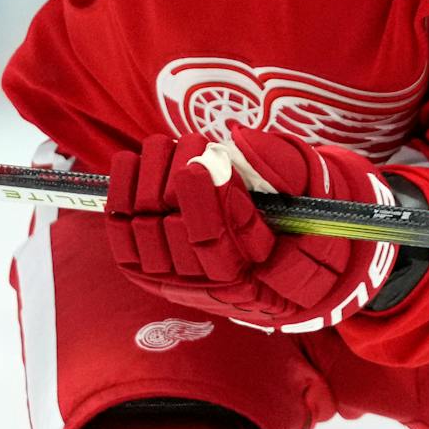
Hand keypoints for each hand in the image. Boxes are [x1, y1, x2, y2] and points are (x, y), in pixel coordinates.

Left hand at [104, 127, 398, 331]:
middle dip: (180, 179)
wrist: (277, 258)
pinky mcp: (146, 269)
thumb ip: (281, 166)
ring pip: (147, 230)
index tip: (204, 161)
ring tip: (169, 145)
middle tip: (196, 142)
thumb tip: (241, 141)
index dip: (208, 202)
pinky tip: (132, 160)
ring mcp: (176, 281)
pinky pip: (120, 235)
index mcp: (259, 277)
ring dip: (152, 179)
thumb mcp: (308, 189)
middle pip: (179, 235)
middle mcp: (213, 287)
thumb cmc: (296, 213)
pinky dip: (121, 194)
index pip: (222, 244)